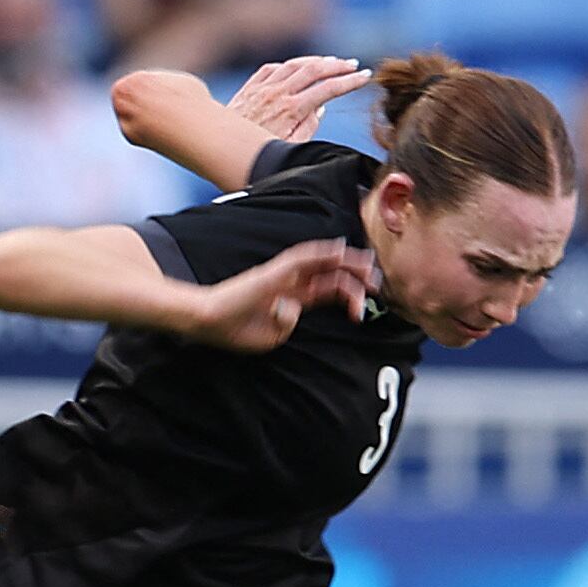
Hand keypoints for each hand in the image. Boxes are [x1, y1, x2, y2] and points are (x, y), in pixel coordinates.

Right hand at [187, 239, 372, 351]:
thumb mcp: (273, 337)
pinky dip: (322, 252)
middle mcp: (293, 282)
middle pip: (331, 273)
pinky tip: (340, 249)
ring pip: (323, 261)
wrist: (211, 323)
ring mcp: (284, 274)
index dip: (349, 296)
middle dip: (356, 276)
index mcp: (294, 299)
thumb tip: (296, 312)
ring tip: (368, 266)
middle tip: (377, 283)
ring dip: (347, 262)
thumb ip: (289, 325)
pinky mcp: (274, 271)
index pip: (329, 291)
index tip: (362, 310)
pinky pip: (302, 256)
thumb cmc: (237, 331)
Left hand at [228, 56, 372, 144]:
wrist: (215, 146)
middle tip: (353, 65)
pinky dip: (289, 65)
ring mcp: (263, 87)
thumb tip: (319, 110)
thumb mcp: (286, 149)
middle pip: (315, 69)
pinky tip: (296, 66)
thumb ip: (306, 129)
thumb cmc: (253, 154)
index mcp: (292, 109)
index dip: (349, 81)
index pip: (328, 89)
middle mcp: (279, 93)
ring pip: (295, 64)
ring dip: (316, 61)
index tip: (365, 77)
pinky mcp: (250, 87)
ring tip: (332, 62)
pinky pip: (273, 68)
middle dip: (338, 65)